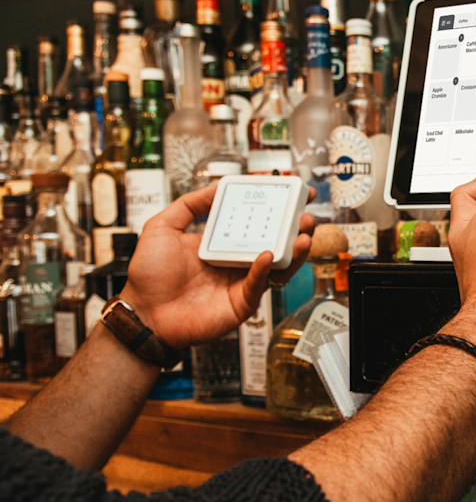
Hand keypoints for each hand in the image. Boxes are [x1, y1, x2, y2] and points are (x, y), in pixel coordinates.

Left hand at [121, 185, 315, 349]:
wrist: (144, 313)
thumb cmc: (149, 277)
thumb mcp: (162, 227)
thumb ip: (189, 205)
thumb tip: (216, 187)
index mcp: (222, 242)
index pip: (255, 221)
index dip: (274, 207)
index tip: (288, 191)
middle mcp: (237, 261)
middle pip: (275, 241)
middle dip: (295, 226)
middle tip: (304, 212)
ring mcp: (242, 281)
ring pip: (278, 264)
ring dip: (294, 249)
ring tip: (303, 233)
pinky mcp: (242, 302)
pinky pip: (260, 283)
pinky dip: (266, 268)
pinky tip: (267, 254)